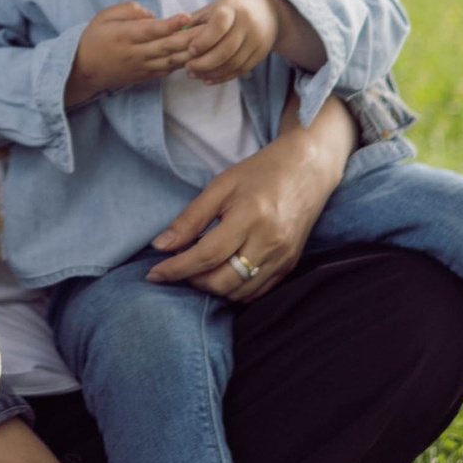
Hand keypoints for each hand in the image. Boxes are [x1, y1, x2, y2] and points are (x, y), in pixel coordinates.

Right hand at [66, 3, 206, 104]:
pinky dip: (183, 64)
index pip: (152, 30)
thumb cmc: (94, 38)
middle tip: (211, 29)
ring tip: (211, 43)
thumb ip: (127, 10)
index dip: (170, 24)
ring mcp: (142, 67)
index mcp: (125, 36)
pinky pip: (168, 70)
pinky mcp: (146, 76)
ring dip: (192, 52)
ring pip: (171, 60)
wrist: (83, 71)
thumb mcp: (103, 16)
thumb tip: (151, 14)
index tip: (187, 15)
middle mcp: (136, 53)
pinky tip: (197, 57)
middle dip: (191, 38)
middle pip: (168, 46)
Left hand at [145, 123, 341, 301]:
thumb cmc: (261, 172)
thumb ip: (190, 218)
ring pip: (239, 292)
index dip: (176, 268)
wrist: (308, 169)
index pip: (206, 255)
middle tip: (179, 267)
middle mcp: (270, 242)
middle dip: (193, 280)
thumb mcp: (221, 186)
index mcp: (250, 216)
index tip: (153, 274)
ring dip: (213, 288)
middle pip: (222, 281)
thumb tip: (161, 246)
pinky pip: (256, 292)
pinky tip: (222, 274)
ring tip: (200, 269)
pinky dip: (234, 290)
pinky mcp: (290, 265)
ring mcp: (283, 257)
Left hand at [176, 0, 283, 82]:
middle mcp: (248, 24)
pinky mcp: (261, 54)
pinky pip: (241, 70)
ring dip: (212, 72)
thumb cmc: (232, 9)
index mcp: (233, 9)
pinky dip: (223, 77)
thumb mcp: (214, 7)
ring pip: (233, 63)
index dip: (204, 40)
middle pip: (226, 49)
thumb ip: (194, 20)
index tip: (190, 49)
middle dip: (205, 62)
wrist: (268, 11)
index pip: (219, 25)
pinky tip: (208, 78)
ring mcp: (257, 40)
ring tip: (194, 74)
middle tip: (187, 68)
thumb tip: (169, 33)